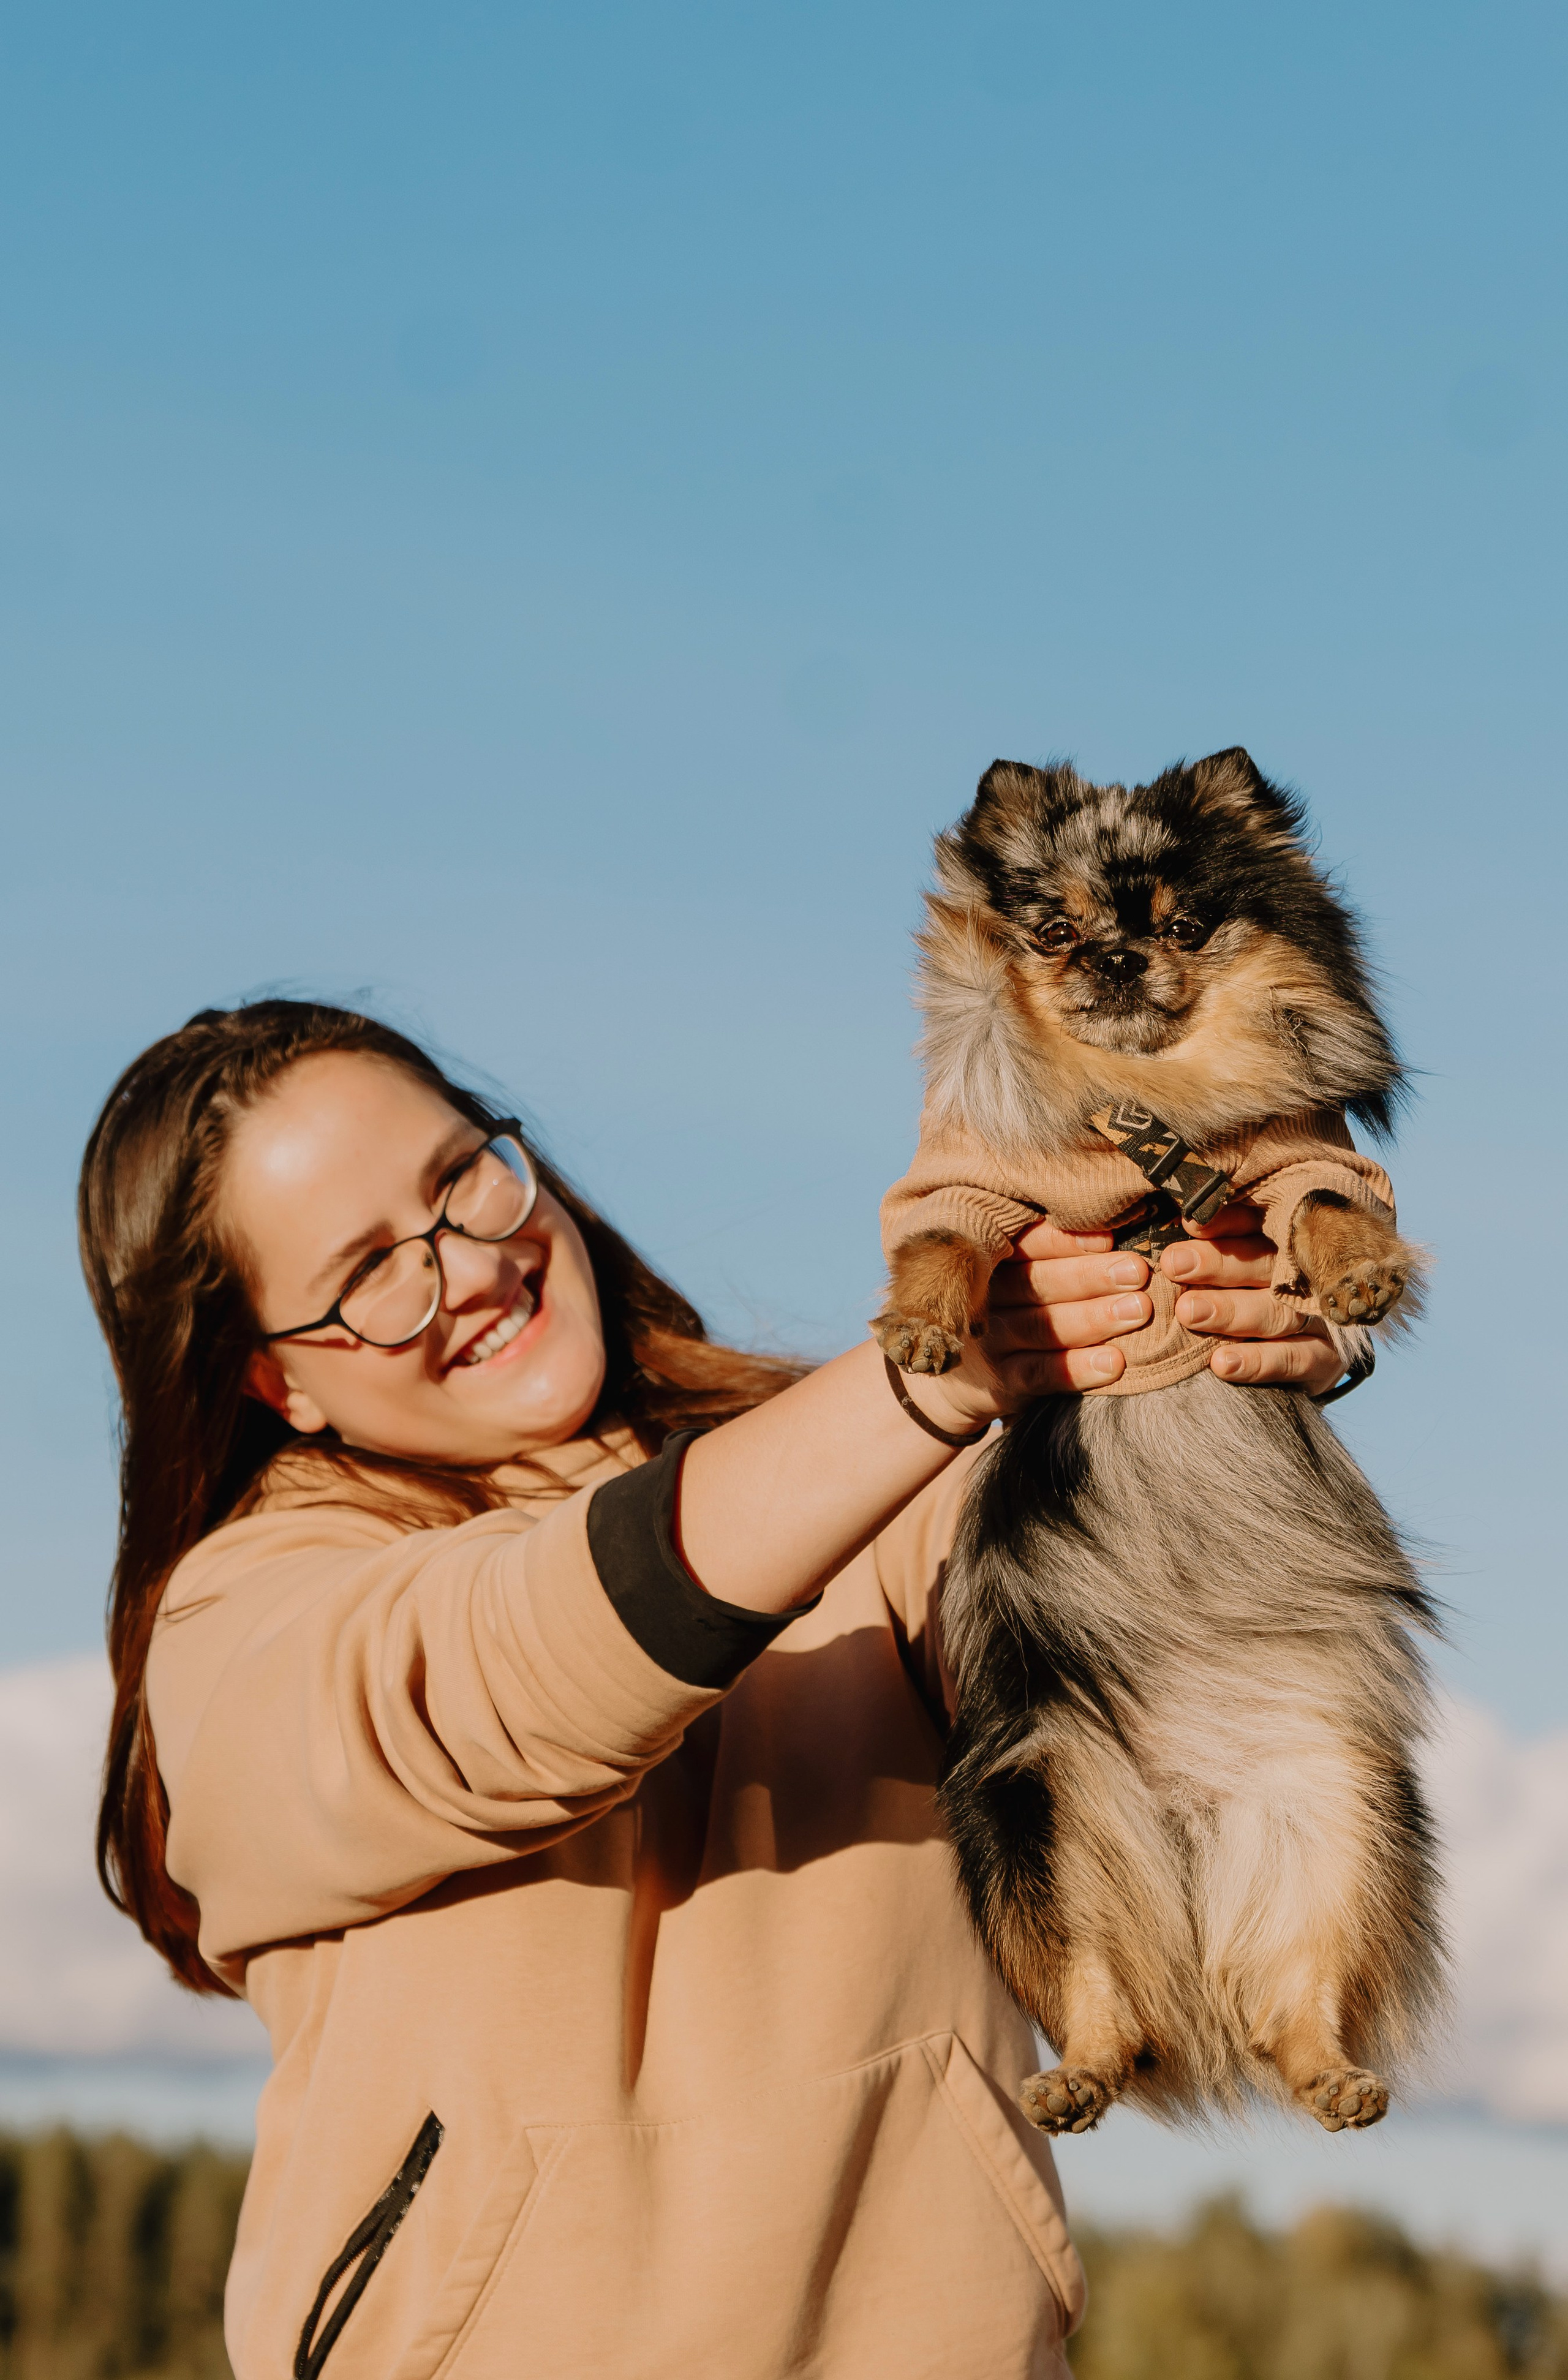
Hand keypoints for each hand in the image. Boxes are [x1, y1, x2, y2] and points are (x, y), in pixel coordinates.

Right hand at [981, 1222, 1155, 1402]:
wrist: (968, 1378)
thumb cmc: (1019, 1309)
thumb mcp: (1025, 1273)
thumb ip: (1059, 1254)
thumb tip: (1115, 1234)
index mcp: (995, 1260)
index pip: (1025, 1244)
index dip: (1064, 1241)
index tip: (1109, 1239)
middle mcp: (986, 1297)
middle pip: (1037, 1283)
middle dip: (1090, 1276)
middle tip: (1137, 1272)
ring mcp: (992, 1341)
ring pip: (1042, 1327)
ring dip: (1094, 1319)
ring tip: (1138, 1310)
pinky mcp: (1002, 1382)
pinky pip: (1041, 1373)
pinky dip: (1078, 1368)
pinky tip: (1114, 1363)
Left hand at [1159, 1203, 1343, 1394]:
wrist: (1307, 1361)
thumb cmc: (1245, 1300)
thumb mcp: (1230, 1269)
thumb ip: (1206, 1251)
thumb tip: (1175, 1229)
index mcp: (1280, 1243)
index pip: (1257, 1223)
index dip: (1226, 1220)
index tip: (1190, 1224)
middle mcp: (1304, 1275)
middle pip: (1265, 1262)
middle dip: (1218, 1263)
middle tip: (1175, 1264)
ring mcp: (1318, 1316)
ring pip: (1277, 1309)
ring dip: (1231, 1311)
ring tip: (1188, 1312)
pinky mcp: (1326, 1358)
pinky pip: (1296, 1358)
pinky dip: (1259, 1361)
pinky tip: (1222, 1362)